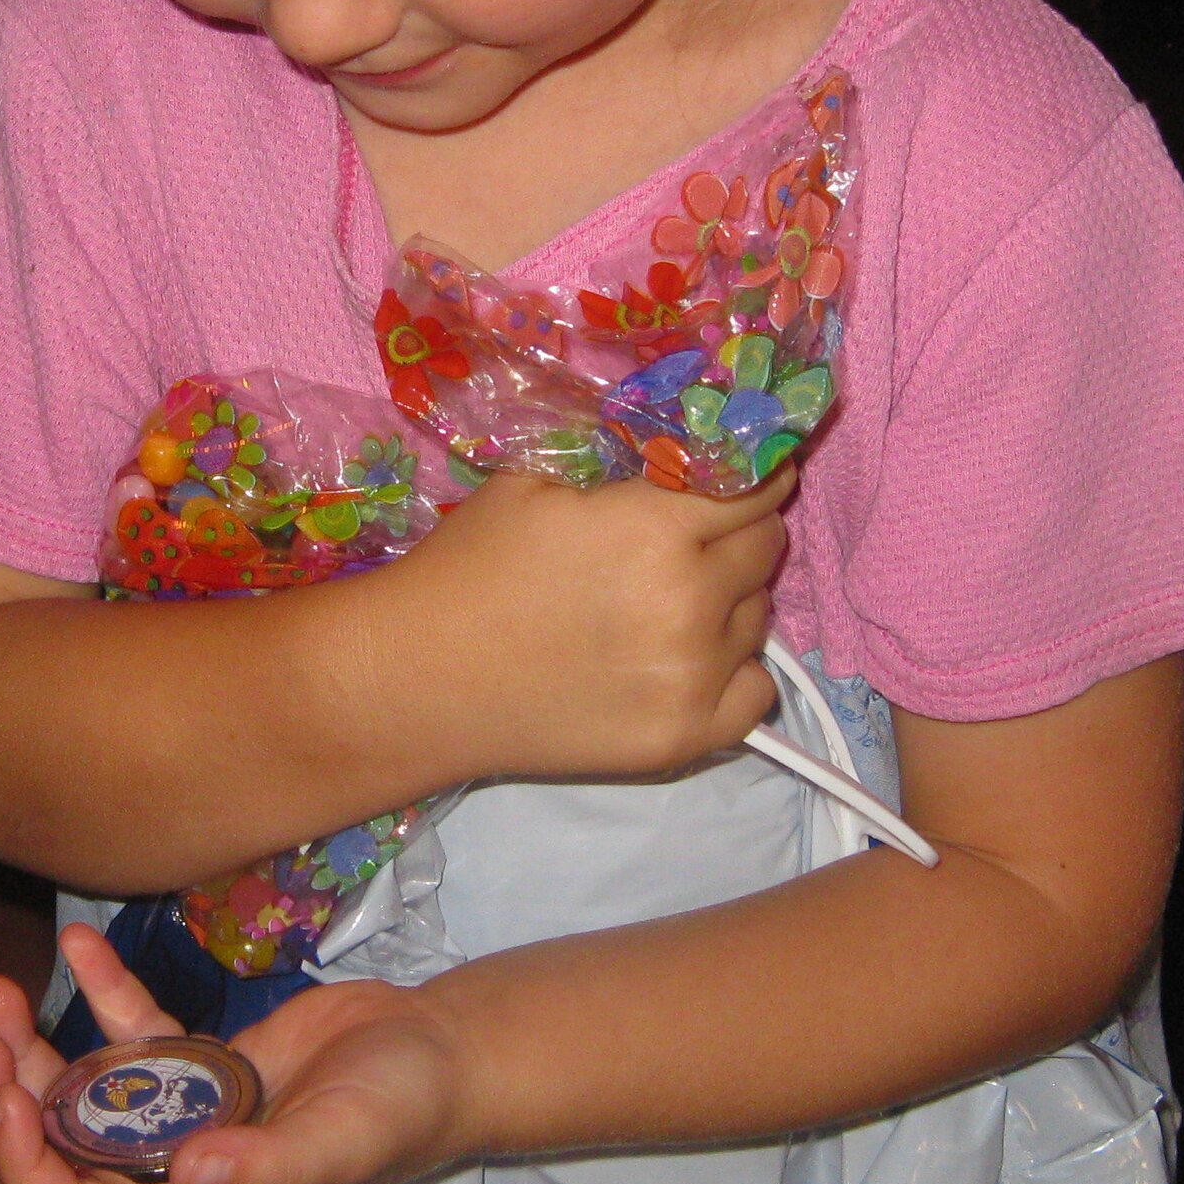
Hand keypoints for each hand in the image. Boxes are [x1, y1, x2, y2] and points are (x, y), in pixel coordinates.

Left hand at [0, 923, 470, 1183]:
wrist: (441, 1049)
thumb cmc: (401, 1105)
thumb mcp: (341, 1138)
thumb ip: (266, 1164)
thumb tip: (185, 1174)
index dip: (28, 1165)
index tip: (8, 1093)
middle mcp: (177, 1168)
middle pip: (61, 1155)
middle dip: (6, 1103)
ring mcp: (188, 1111)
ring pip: (85, 1093)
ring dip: (33, 1049)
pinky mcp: (208, 1060)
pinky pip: (136, 1031)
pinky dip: (102, 992)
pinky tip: (77, 945)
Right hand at [384, 463, 791, 783]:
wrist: (419, 679)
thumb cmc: (469, 568)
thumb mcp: (537, 481)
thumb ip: (621, 464)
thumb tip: (683, 444)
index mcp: (658, 529)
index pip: (754, 489)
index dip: (755, 474)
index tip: (752, 472)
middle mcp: (691, 603)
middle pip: (765, 550)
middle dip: (741, 533)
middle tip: (701, 535)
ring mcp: (694, 679)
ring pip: (760, 617)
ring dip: (732, 599)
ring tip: (677, 597)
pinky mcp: (685, 739)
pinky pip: (756, 691)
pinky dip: (735, 670)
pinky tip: (693, 657)